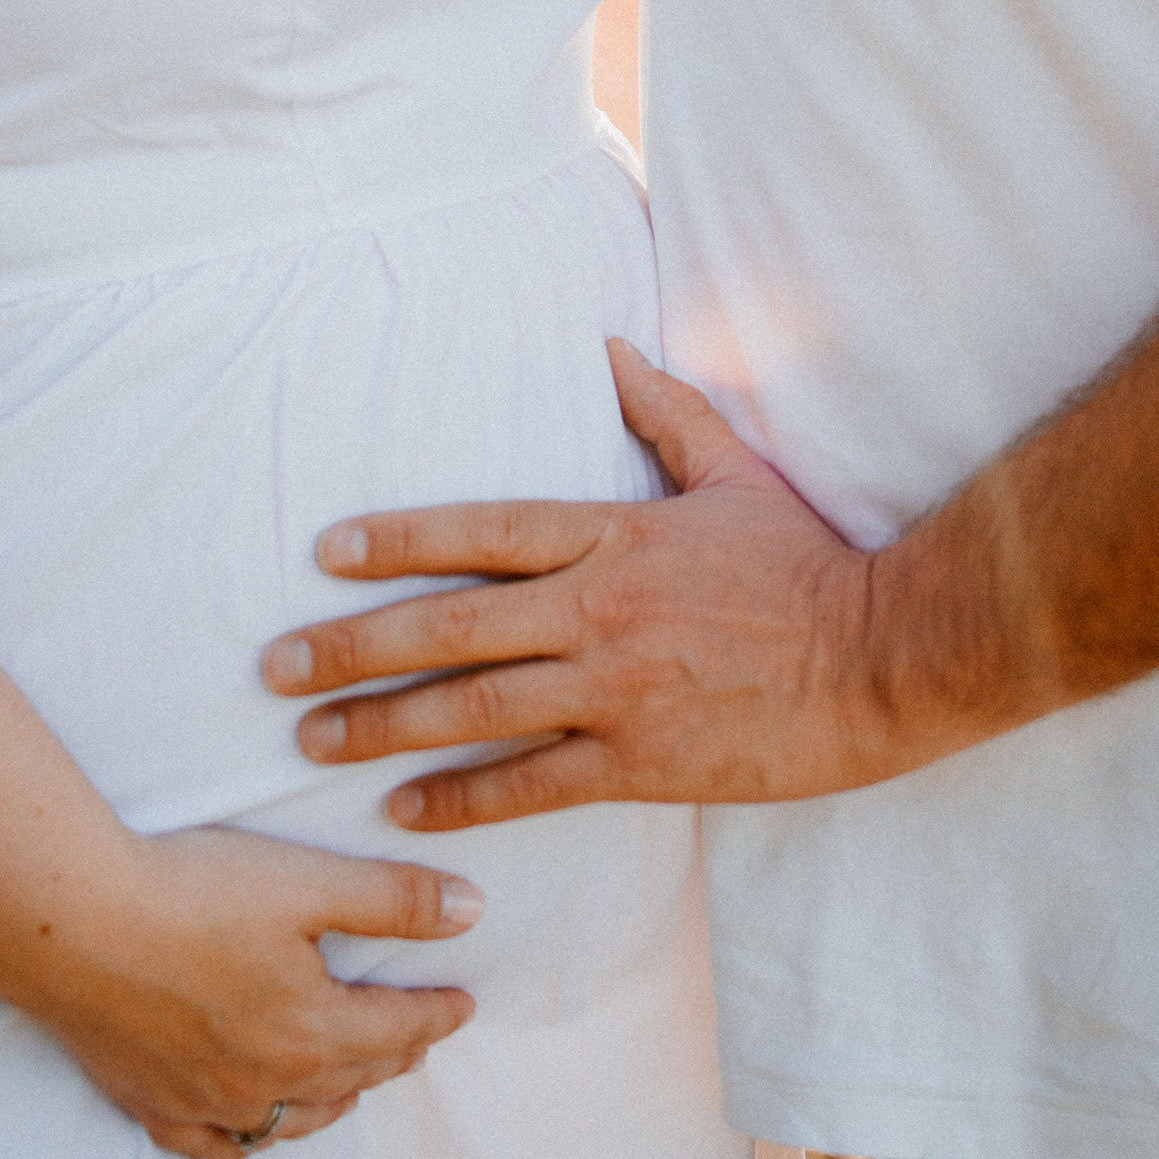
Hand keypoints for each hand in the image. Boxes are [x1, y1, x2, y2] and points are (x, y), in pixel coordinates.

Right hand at [32, 824, 482, 1158]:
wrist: (76, 924)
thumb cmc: (196, 892)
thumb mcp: (311, 882)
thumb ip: (396, 900)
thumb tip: (473, 911)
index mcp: (315, 1030)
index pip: (398, 1028)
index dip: (437, 1012)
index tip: (465, 1002)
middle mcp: (267, 1081)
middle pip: (351, 1076)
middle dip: (393, 1054)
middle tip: (418, 1036)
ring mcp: (206, 1100)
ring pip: (291, 1118)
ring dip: (333, 1097)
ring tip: (355, 1079)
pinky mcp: (150, 1101)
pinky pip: (214, 1142)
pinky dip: (248, 1135)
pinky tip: (252, 1125)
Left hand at [260, 339, 923, 830]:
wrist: (883, 658)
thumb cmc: (806, 562)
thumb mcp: (735, 471)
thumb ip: (664, 411)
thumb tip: (608, 349)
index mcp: (616, 533)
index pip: (484, 529)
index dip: (399, 538)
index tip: (326, 552)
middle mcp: (601, 608)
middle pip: (454, 623)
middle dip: (354, 644)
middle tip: (276, 665)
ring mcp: (618, 689)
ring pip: (475, 708)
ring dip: (384, 723)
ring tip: (312, 737)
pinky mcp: (642, 760)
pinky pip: (533, 784)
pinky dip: (462, 799)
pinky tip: (404, 809)